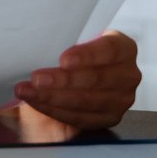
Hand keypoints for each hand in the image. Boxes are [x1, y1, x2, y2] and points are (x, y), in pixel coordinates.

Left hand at [13, 29, 138, 130]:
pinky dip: (54, 110)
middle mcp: (128, 74)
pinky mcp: (109, 118)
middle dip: (63, 80)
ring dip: (53, 97)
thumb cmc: (72, 52)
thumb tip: (39, 40)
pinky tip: (37, 102)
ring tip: (28, 91)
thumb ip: (65, 39)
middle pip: (97, 79)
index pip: (110, 50)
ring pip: (87, 101)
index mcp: (123, 47)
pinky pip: (80, 117)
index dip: (87, 55)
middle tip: (36, 78)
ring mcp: (121, 99)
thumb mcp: (73, 40)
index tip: (63, 59)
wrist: (72, 77)